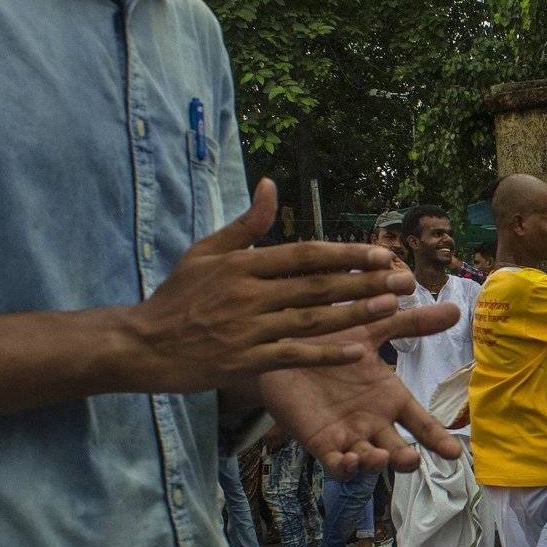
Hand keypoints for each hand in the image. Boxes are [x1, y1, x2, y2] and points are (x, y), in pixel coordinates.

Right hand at [122, 179, 417, 391]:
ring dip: (354, 313)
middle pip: (317, 286)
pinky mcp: (247, 361)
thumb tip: (271, 185)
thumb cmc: (178, 296)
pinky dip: (326, 354)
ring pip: (312, 320)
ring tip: (391, 305)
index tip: (380, 253)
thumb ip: (247, 224)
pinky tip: (357, 351)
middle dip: (364, 281)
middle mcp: (249, 295)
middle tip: (403, 278)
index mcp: (242, 264)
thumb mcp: (206, 252)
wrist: (143, 344)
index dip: (346, 253)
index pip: (305, 255)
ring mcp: (249, 330)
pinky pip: (295, 356)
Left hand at [259, 302, 464, 477]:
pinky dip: (345, 468)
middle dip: (406, 459)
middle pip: (397, 449)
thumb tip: (456, 310)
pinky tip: (349, 459)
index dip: (438, 438)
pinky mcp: (320, 441)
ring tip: (379, 457)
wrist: (281, 345)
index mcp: (390, 398)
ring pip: (369, 460)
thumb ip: (411, 323)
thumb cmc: (329, 340)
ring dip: (376, 464)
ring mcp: (347, 434)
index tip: (455, 452)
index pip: (420, 423)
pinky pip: (336, 464)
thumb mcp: (372, 328)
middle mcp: (373, 421)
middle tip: (413, 459)